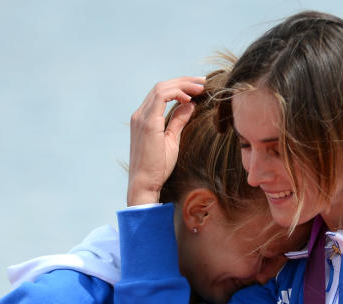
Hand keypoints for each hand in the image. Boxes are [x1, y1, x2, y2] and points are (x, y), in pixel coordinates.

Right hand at [127, 77, 204, 205]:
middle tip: (203, 81)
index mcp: (144, 118)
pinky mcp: (147, 123)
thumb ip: (178, 121)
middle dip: (184, 81)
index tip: (198, 88)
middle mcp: (139, 115)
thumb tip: (190, 105)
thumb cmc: (157, 167)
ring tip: (200, 87)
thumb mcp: (171, 140)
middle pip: (162, 86)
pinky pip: (161, 97)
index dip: (180, 86)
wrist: (144, 183)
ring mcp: (141, 117)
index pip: (161, 93)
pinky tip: (189, 98)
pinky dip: (176, 93)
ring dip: (183, 84)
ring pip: (161, 88)